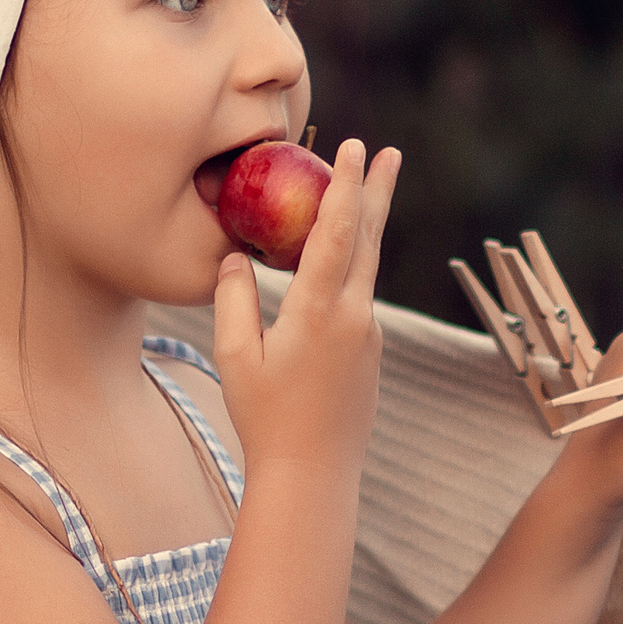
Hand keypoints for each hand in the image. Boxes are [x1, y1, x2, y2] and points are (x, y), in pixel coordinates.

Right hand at [213, 138, 400, 488]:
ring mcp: (369, 334)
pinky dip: (353, 265)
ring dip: (367, 223)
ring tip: (371, 186)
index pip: (336, 233)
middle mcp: (355, 316)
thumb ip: (234, 299)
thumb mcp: (236, 357)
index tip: (355, 148)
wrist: (315, 474)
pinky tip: (339, 258)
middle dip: (377, 190)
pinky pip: (360, 296)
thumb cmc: (264, 418)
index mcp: (320, 312)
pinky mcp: (371, 351)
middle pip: (369, 239)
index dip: (345, 186)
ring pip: (368, 266)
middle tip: (388, 150)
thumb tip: (235, 256)